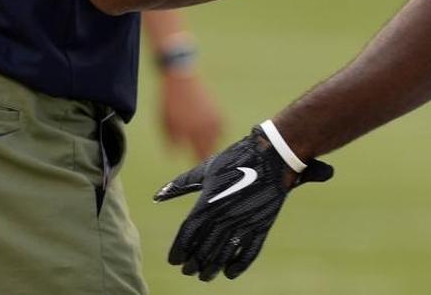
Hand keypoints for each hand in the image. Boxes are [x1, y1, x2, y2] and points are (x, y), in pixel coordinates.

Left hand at [155, 126, 332, 281]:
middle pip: (204, 249)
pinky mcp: (262, 225)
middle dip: (193, 264)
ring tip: (205, 275)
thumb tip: (157, 196)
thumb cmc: (236, 158)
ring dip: (212, 269)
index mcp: (209, 202)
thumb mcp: (206, 169)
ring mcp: (245, 222)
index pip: (188, 235)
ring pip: (224, 255)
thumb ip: (181, 184)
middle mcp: (225, 216)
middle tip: (188, 271)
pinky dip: (238, 266)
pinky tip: (229, 272)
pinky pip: (249, 253)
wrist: (272, 154)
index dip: (179, 251)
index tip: (174, 261)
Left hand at [159, 70, 223, 160]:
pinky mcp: (218, 111)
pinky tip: (213, 134)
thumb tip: (175, 155)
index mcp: (191, 133)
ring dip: (213, 144)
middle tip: (201, 160)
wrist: (180, 78)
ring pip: (218, 139)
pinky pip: (222, 128)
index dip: (198, 164)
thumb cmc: (169, 102)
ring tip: (206, 147)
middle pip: (211, 150)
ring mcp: (213, 119)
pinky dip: (219, 132)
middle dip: (206, 156)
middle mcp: (206, 128)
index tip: (196, 171)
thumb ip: (170, 142)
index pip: (198, 155)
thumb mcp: (164, 124)